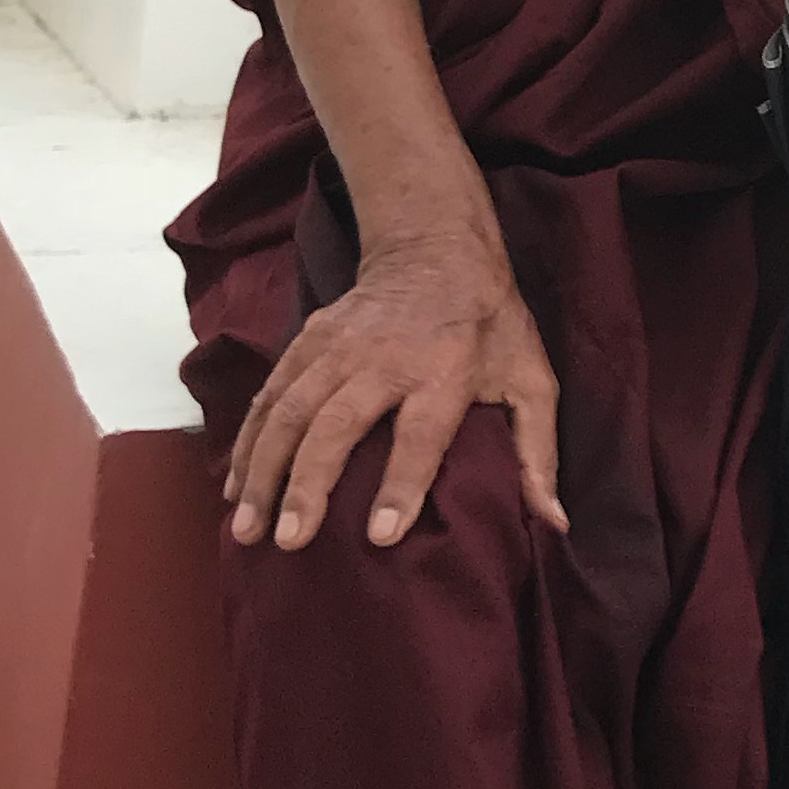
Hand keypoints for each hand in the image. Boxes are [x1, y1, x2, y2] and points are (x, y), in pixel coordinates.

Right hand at [224, 227, 567, 552]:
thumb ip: (539, 452)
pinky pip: (269, 394)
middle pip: (336, 426)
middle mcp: (383, 359)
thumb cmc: (491, 325)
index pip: (421, 437)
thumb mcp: (532, 379)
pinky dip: (248, 440)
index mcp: (445, 372)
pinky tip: (234, 485)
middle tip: (290, 541)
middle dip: (308, 486)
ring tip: (248, 527)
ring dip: (263, 470)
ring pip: (289, 411)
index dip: (401, 485)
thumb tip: (554, 522)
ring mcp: (337, 347)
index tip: (379, 535)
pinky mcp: (308, 340)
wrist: (436, 247)